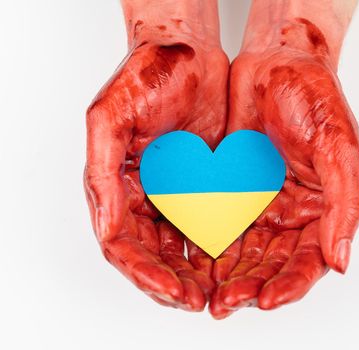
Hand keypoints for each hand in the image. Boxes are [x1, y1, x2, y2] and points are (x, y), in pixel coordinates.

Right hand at [84, 0, 227, 310]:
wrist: (187, 54)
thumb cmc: (145, 76)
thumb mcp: (109, 118)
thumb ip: (102, 174)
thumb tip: (107, 227)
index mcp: (116, 187)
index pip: (124, 246)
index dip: (145, 274)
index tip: (173, 290)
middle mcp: (143, 195)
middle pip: (153, 255)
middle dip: (172, 282)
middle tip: (198, 301)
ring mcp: (173, 192)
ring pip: (180, 247)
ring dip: (195, 272)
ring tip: (217, 291)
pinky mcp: (201, 184)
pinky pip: (207, 223)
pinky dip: (216, 247)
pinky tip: (231, 261)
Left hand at [210, 6, 358, 318]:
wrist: (277, 65)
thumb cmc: (314, 99)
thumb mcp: (339, 149)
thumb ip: (344, 205)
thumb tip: (341, 259)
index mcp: (320, 209)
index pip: (308, 261)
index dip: (290, 285)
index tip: (267, 299)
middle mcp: (288, 212)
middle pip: (270, 264)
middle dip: (249, 286)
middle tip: (226, 303)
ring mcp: (257, 202)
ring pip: (242, 252)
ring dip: (226, 274)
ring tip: (206, 291)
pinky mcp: (230, 189)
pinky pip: (218, 223)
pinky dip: (208, 245)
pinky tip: (194, 259)